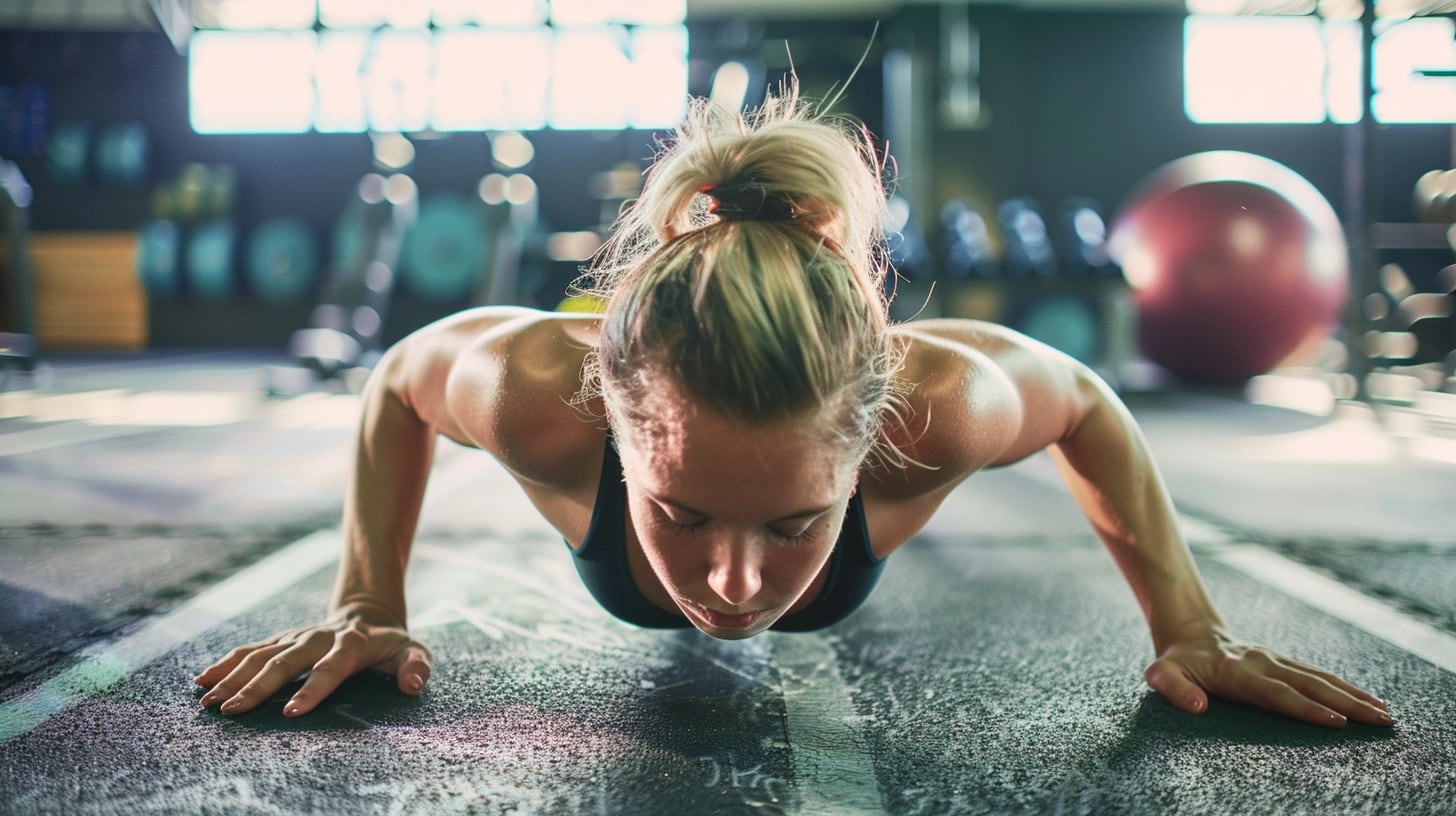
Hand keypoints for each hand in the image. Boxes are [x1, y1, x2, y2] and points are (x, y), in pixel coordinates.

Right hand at [194, 601, 431, 716]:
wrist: (368, 614)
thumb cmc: (391, 644)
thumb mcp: (413, 651)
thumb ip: (417, 667)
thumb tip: (413, 685)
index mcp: (351, 644)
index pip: (332, 666)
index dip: (314, 688)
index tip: (292, 712)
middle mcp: (318, 637)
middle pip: (285, 661)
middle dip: (258, 687)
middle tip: (233, 711)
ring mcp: (296, 637)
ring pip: (260, 654)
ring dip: (233, 677)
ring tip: (210, 701)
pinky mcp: (281, 639)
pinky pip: (250, 649)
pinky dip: (226, 663)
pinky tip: (203, 680)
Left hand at [1143, 629, 1391, 728]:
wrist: (1189, 630)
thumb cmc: (1175, 661)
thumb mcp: (1161, 673)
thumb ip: (1174, 689)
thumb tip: (1198, 709)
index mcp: (1236, 671)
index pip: (1276, 693)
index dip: (1305, 708)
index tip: (1337, 721)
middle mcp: (1262, 662)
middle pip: (1310, 685)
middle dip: (1347, 703)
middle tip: (1379, 720)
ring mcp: (1275, 660)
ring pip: (1320, 678)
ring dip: (1353, 696)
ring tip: (1384, 714)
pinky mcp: (1283, 662)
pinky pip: (1318, 675)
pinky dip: (1344, 688)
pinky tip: (1367, 700)